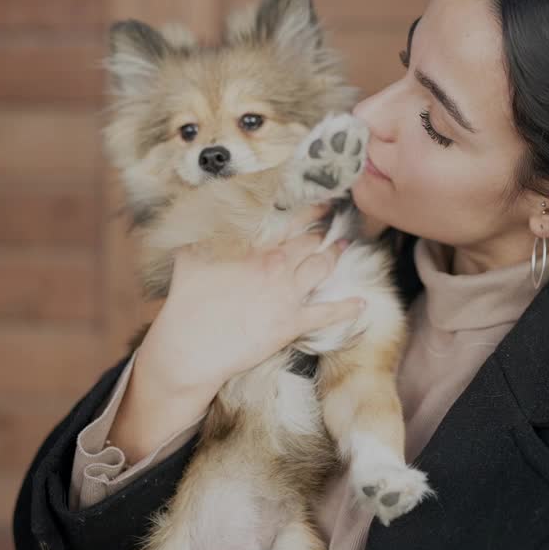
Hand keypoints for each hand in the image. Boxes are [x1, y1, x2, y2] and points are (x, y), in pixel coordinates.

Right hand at [136, 203, 365, 395]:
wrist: (192, 347)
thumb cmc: (187, 302)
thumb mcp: (190, 256)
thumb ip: (204, 233)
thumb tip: (203, 214)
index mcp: (256, 248)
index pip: (290, 222)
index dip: (310, 211)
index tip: (323, 202)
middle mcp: (277, 267)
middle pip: (309, 244)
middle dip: (322, 233)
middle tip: (332, 225)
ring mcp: (287, 295)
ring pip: (321, 269)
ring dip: (334, 257)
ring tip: (343, 248)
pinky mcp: (292, 324)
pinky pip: (327, 313)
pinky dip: (347, 308)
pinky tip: (361, 303)